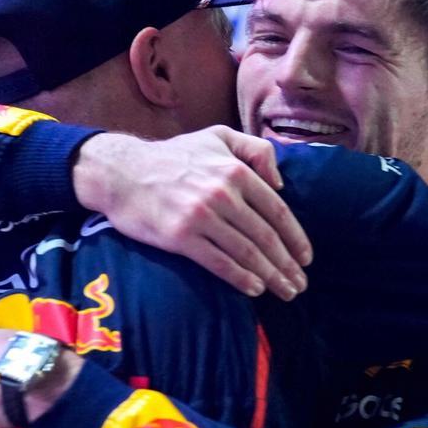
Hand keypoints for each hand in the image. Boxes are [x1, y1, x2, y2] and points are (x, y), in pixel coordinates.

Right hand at [73, 126, 312, 299]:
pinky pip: (219, 262)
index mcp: (235, 170)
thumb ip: (256, 150)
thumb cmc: (173, 156)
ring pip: (247, 252)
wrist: (122, 173)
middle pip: (266, 237)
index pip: (276, 211)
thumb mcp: (218, 136)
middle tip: (299, 284)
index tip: (305, 258)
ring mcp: (201, 217)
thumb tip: (280, 183)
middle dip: (287, 264)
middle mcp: (222, 194)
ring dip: (271, 276)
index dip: (295, 237)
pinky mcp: (181, 237)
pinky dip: (241, 278)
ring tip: (285, 291)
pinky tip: (255, 289)